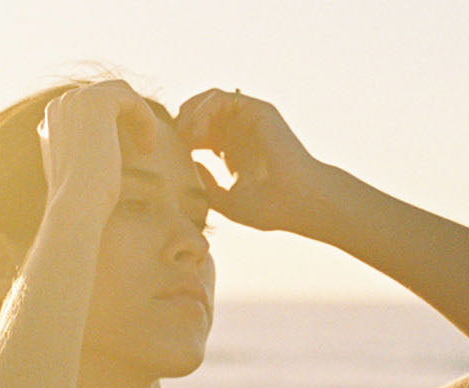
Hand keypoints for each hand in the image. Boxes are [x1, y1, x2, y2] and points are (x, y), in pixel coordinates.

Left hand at [174, 89, 330, 233]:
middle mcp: (240, 131)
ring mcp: (249, 119)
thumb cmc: (270, 208)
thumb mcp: (227, 201)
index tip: (168, 158)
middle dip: (181, 125)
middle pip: (199, 114)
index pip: (198, 135)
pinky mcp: (257, 109)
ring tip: (183, 137)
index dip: (180, 142)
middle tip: (170, 143)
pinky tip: (196, 133)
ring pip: (207, 101)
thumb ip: (206, 185)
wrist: (300, 202)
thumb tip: (185, 165)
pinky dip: (203, 110)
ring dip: (189, 115)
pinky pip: (220, 98)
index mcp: (232, 151)